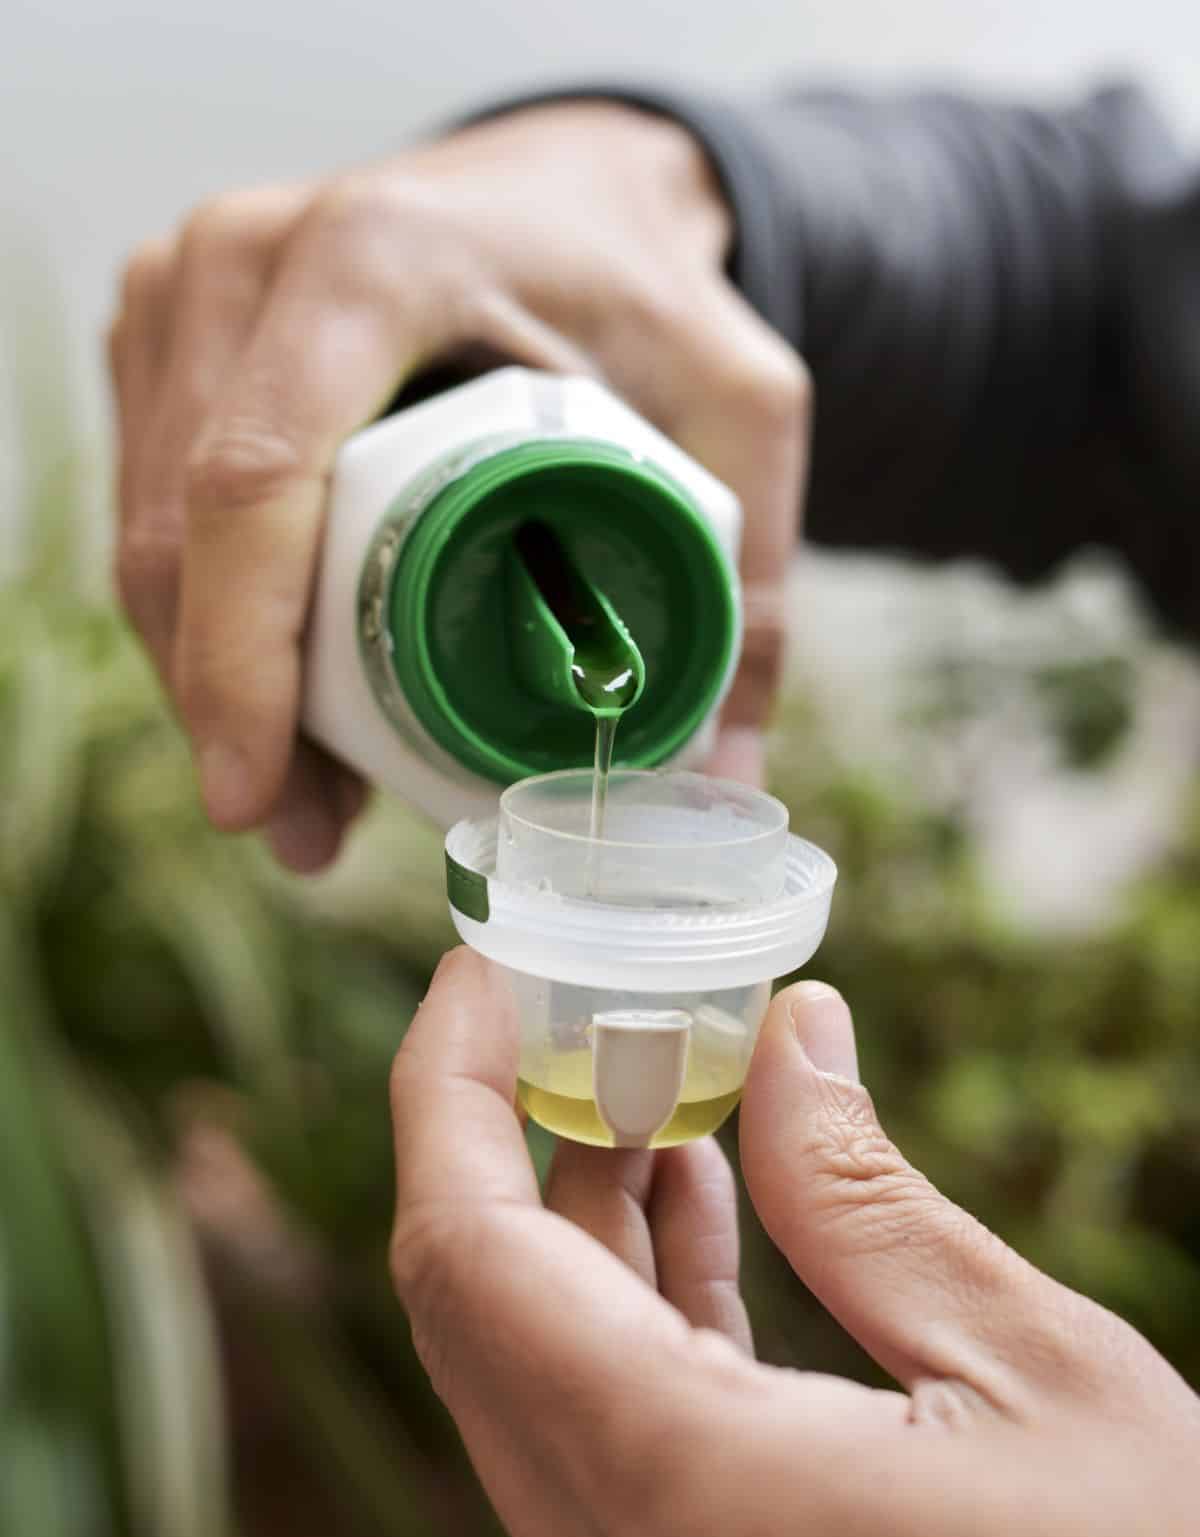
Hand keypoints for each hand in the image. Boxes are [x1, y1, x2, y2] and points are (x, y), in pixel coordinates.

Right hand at [108, 103, 808, 870]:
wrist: (573, 193)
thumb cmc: (649, 290)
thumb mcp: (741, 412)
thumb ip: (750, 586)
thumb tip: (719, 789)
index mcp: (378, 261)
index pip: (259, 476)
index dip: (242, 656)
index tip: (255, 792)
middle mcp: (251, 257)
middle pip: (184, 528)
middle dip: (229, 704)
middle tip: (307, 831)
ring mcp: (190, 289)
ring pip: (152, 530)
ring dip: (209, 680)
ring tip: (307, 800)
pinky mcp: (170, 332)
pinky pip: (153, 504)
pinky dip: (204, 617)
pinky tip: (277, 707)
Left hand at [389, 949, 1199, 1536]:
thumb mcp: (1037, 1372)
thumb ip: (863, 1197)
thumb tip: (786, 1034)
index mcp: (694, 1506)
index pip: (468, 1260)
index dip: (449, 1091)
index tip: (484, 971)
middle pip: (483, 1328)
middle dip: (510, 1149)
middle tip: (581, 1017)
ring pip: (541, 1403)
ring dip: (580, 1243)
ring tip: (656, 1101)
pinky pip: (608, 1483)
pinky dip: (630, 1346)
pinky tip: (693, 1236)